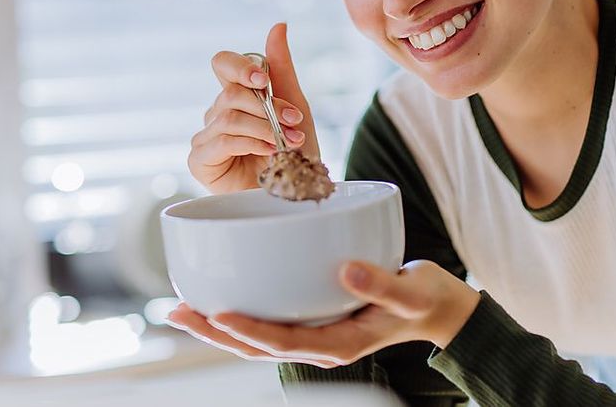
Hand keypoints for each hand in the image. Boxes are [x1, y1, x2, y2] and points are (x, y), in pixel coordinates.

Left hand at [166, 260, 480, 368]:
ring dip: (218, 324)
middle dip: (215, 332)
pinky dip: (242, 310)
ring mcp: (315, 334)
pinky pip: (269, 320)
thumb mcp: (412, 291)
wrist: (439, 308)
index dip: (248, 331)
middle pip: (257, 346)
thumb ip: (382, 283)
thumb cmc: (427, 299)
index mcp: (339, 345)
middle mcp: (320, 344)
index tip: (218, 315)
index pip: (284, 342)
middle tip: (177, 311)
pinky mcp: (313, 319)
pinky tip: (219, 294)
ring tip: (181, 307)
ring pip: (256, 337)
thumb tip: (344, 269)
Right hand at [188, 22, 319, 194]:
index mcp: (236, 95)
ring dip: (264, 128)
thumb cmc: (296, 153)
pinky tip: (268, 152)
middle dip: (267, 107)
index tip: (264, 80)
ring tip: (288, 143)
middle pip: (230, 92)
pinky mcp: (199, 160)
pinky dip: (249, 143)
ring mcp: (205, 137)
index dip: (240, 66)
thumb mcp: (294, 105)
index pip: (222, 63)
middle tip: (294, 124)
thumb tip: (279, 25)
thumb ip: (281, 67)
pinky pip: (221, 140)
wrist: (299, 193)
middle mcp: (216, 113)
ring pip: (228, 116)